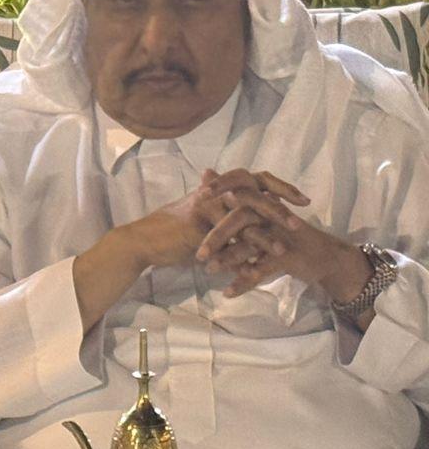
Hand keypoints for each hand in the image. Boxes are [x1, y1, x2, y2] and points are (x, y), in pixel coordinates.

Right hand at [125, 170, 305, 272]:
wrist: (144, 242)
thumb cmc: (175, 234)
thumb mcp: (205, 223)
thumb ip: (228, 220)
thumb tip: (251, 231)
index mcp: (221, 188)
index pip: (258, 181)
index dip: (282, 188)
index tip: (304, 201)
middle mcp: (216, 191)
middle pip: (256, 196)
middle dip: (280, 212)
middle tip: (299, 225)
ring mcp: (206, 204)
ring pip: (243, 219)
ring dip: (264, 237)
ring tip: (280, 251)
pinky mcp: (198, 221)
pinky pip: (225, 239)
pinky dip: (239, 255)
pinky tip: (251, 268)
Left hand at [196, 170, 368, 301]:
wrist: (324, 258)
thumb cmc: (286, 238)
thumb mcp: (261, 221)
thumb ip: (233, 204)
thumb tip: (207, 174)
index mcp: (264, 203)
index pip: (240, 188)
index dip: (220, 188)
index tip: (197, 196)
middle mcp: (272, 215)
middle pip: (241, 217)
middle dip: (217, 234)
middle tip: (198, 253)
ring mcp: (281, 235)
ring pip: (250, 244)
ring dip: (228, 259)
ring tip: (208, 270)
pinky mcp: (289, 256)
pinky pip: (262, 269)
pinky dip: (244, 282)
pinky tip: (228, 293)